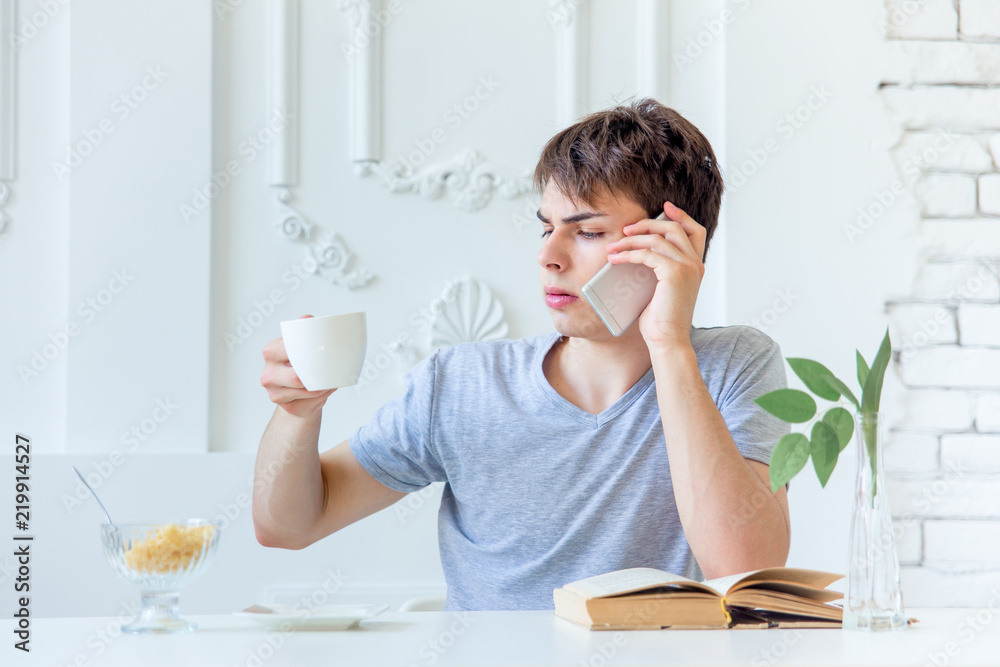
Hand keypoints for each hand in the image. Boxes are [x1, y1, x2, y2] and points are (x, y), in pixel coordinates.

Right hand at [260, 314, 336, 417]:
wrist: (296, 390)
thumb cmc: (300, 364)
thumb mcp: (301, 345)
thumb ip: (304, 330)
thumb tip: (307, 319)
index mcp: (271, 352)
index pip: (289, 350)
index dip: (307, 352)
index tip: (322, 350)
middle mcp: (268, 374)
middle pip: (296, 377)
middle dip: (317, 374)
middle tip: (330, 369)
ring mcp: (274, 393)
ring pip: (307, 390)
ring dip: (323, 386)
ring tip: (329, 379)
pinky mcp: (286, 407)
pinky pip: (311, 401)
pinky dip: (323, 395)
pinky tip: (323, 389)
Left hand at [604, 202, 705, 349]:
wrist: (668, 341)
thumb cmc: (661, 320)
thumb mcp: (661, 289)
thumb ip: (658, 269)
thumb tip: (636, 254)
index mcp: (695, 267)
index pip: (695, 231)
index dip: (681, 216)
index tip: (665, 207)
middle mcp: (695, 264)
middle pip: (674, 228)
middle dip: (648, 224)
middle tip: (626, 229)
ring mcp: (687, 267)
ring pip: (657, 239)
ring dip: (631, 239)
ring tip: (613, 246)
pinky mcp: (674, 273)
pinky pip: (647, 254)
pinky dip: (629, 253)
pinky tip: (615, 258)